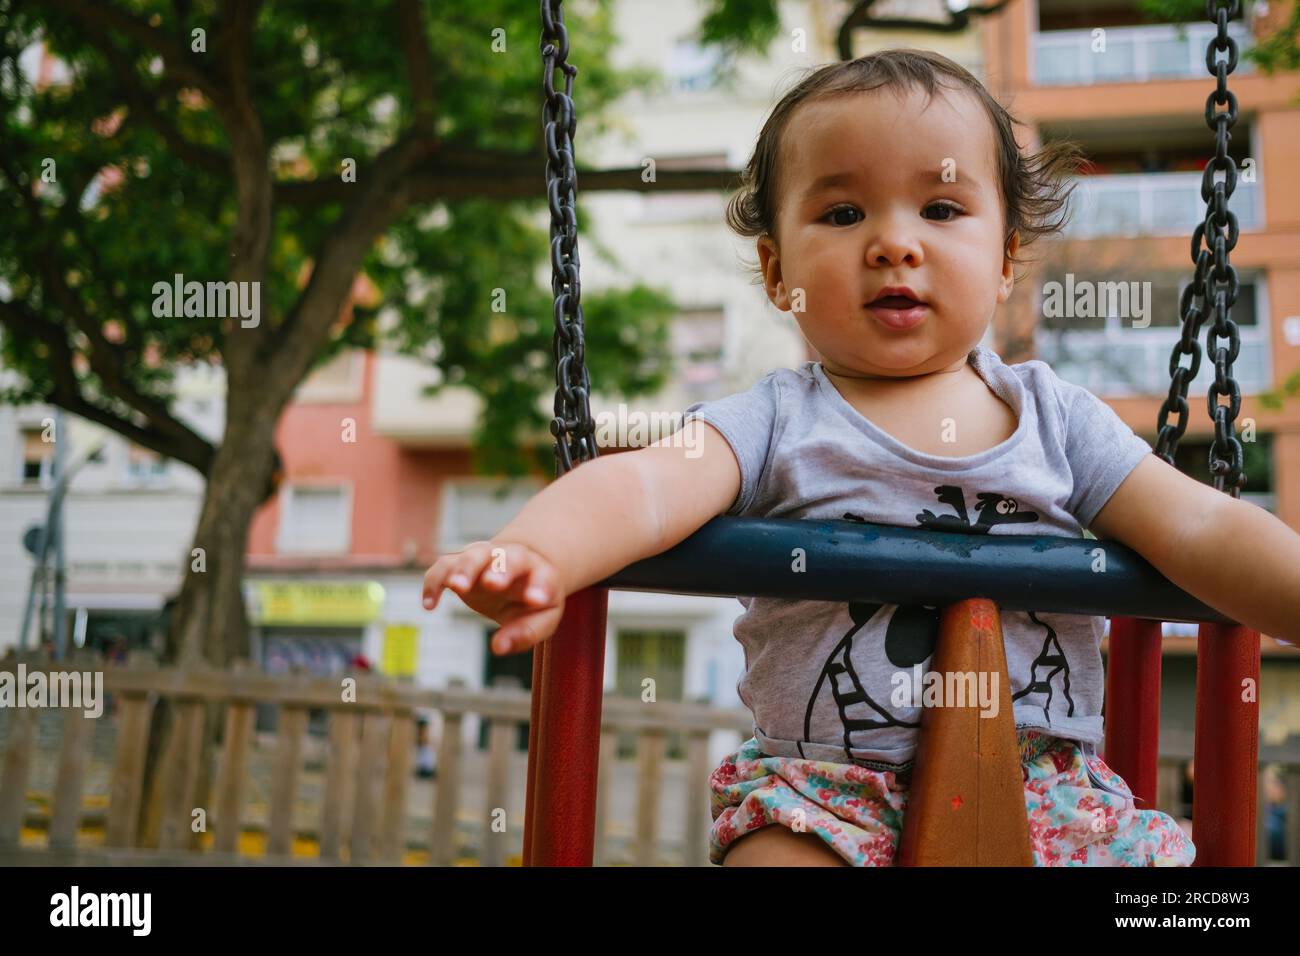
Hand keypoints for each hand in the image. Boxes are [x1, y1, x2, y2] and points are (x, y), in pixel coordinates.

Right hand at [422, 541, 565, 654]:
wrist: (519, 572)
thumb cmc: (533, 599)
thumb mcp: (541, 618)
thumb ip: (526, 632)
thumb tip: (498, 648)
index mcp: (540, 571)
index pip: (544, 576)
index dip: (540, 587)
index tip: (536, 600)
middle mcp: (514, 558)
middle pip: (508, 557)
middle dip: (500, 570)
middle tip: (492, 584)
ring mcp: (486, 557)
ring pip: (473, 555)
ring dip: (464, 568)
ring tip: (456, 586)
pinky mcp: (461, 563)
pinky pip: (444, 566)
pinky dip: (434, 581)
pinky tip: (429, 604)